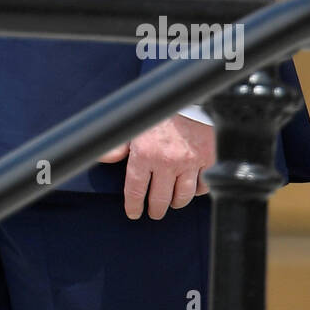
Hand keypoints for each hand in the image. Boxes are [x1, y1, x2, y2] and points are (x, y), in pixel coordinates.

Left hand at [98, 115, 214, 219]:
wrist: (185, 96)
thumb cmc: (156, 113)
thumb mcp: (132, 127)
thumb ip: (117, 146)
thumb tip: (102, 158)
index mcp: (145, 154)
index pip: (136, 190)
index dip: (134, 206)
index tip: (134, 213)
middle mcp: (167, 161)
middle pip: (160, 200)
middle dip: (155, 210)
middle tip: (154, 212)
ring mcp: (190, 161)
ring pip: (182, 197)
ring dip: (175, 202)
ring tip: (171, 202)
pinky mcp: (208, 158)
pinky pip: (203, 185)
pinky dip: (197, 190)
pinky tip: (191, 188)